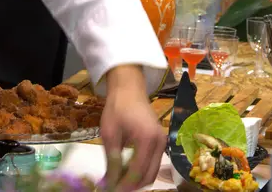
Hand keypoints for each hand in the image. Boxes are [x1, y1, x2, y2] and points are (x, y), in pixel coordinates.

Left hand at [101, 66, 165, 191]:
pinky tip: (126, 170)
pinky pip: (153, 163)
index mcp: (147, 139)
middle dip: (132, 186)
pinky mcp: (160, 141)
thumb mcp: (110, 134)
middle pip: (149, 176)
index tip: (112, 191)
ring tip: (119, 181)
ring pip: (153, 172)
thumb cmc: (117, 108)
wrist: (129, 89)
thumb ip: (112, 160)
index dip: (125, 186)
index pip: (138, 172)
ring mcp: (162, 142)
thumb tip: (109, 183)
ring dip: (137, 180)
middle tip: (115, 188)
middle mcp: (160, 143)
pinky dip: (141, 171)